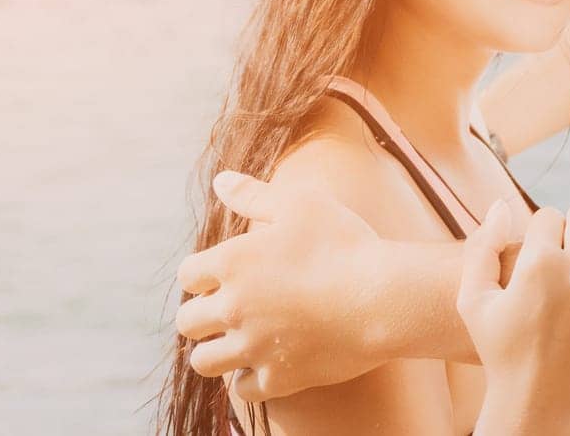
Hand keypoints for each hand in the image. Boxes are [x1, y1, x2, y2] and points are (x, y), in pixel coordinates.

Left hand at [176, 171, 388, 400]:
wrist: (382, 297)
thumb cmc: (344, 243)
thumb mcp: (301, 204)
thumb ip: (254, 194)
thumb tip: (219, 180)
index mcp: (232, 264)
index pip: (188, 275)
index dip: (203, 273)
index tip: (224, 273)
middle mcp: (233, 309)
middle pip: (187, 323)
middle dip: (202, 314)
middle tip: (230, 308)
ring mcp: (253, 348)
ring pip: (204, 362)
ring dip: (217, 350)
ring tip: (241, 339)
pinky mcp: (278, 377)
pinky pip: (243, 389)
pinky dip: (249, 378)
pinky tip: (267, 361)